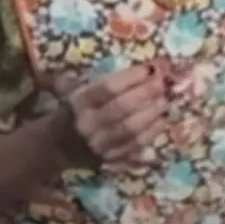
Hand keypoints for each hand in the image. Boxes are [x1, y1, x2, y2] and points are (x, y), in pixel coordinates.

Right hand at [55, 63, 169, 166]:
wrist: (59, 146)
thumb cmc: (73, 109)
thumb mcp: (71, 88)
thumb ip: (88, 75)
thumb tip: (99, 65)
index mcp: (79, 102)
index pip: (107, 88)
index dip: (130, 78)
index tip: (148, 69)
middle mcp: (89, 124)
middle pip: (122, 107)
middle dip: (145, 94)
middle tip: (161, 84)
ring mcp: (101, 143)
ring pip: (131, 128)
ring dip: (151, 113)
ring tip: (164, 101)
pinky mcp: (112, 158)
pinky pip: (135, 146)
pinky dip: (151, 132)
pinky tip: (162, 120)